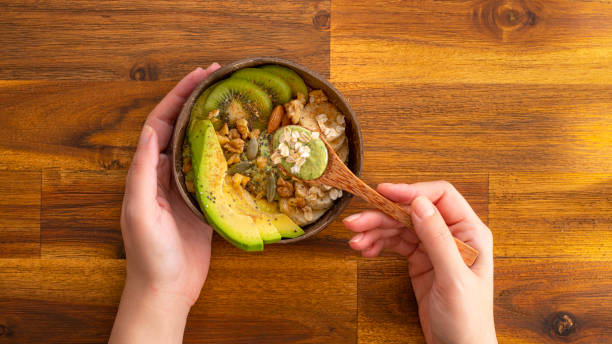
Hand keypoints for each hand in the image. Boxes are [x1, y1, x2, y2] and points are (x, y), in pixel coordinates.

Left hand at [110, 64, 220, 343]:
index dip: (179, 95)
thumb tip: (149, 132)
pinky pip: (214, 169)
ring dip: (212, 122)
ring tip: (233, 102)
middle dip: (197, 100)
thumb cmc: (149, 255)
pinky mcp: (202, 201)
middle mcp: (164, 174)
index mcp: (147, 171)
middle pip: (180, 126)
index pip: (161, 122)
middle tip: (221, 79)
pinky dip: (226, 152)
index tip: (201, 75)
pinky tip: (242, 143)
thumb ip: (142, 173)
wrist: (166, 289)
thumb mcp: (139, 212)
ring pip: (198, 144)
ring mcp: (185, 186)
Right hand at [343, 181, 496, 343]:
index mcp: (470, 232)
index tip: (384, 192)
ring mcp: (433, 247)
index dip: (411, 191)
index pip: (440, 197)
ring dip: (375, 230)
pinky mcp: (419, 260)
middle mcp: (452, 235)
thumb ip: (437, 238)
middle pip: (412, 211)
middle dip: (383, 214)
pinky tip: (365, 249)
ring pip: (400, 226)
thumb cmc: (468, 320)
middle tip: (356, 221)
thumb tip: (419, 203)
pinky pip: (395, 244)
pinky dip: (378, 244)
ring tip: (355, 239)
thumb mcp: (453, 278)